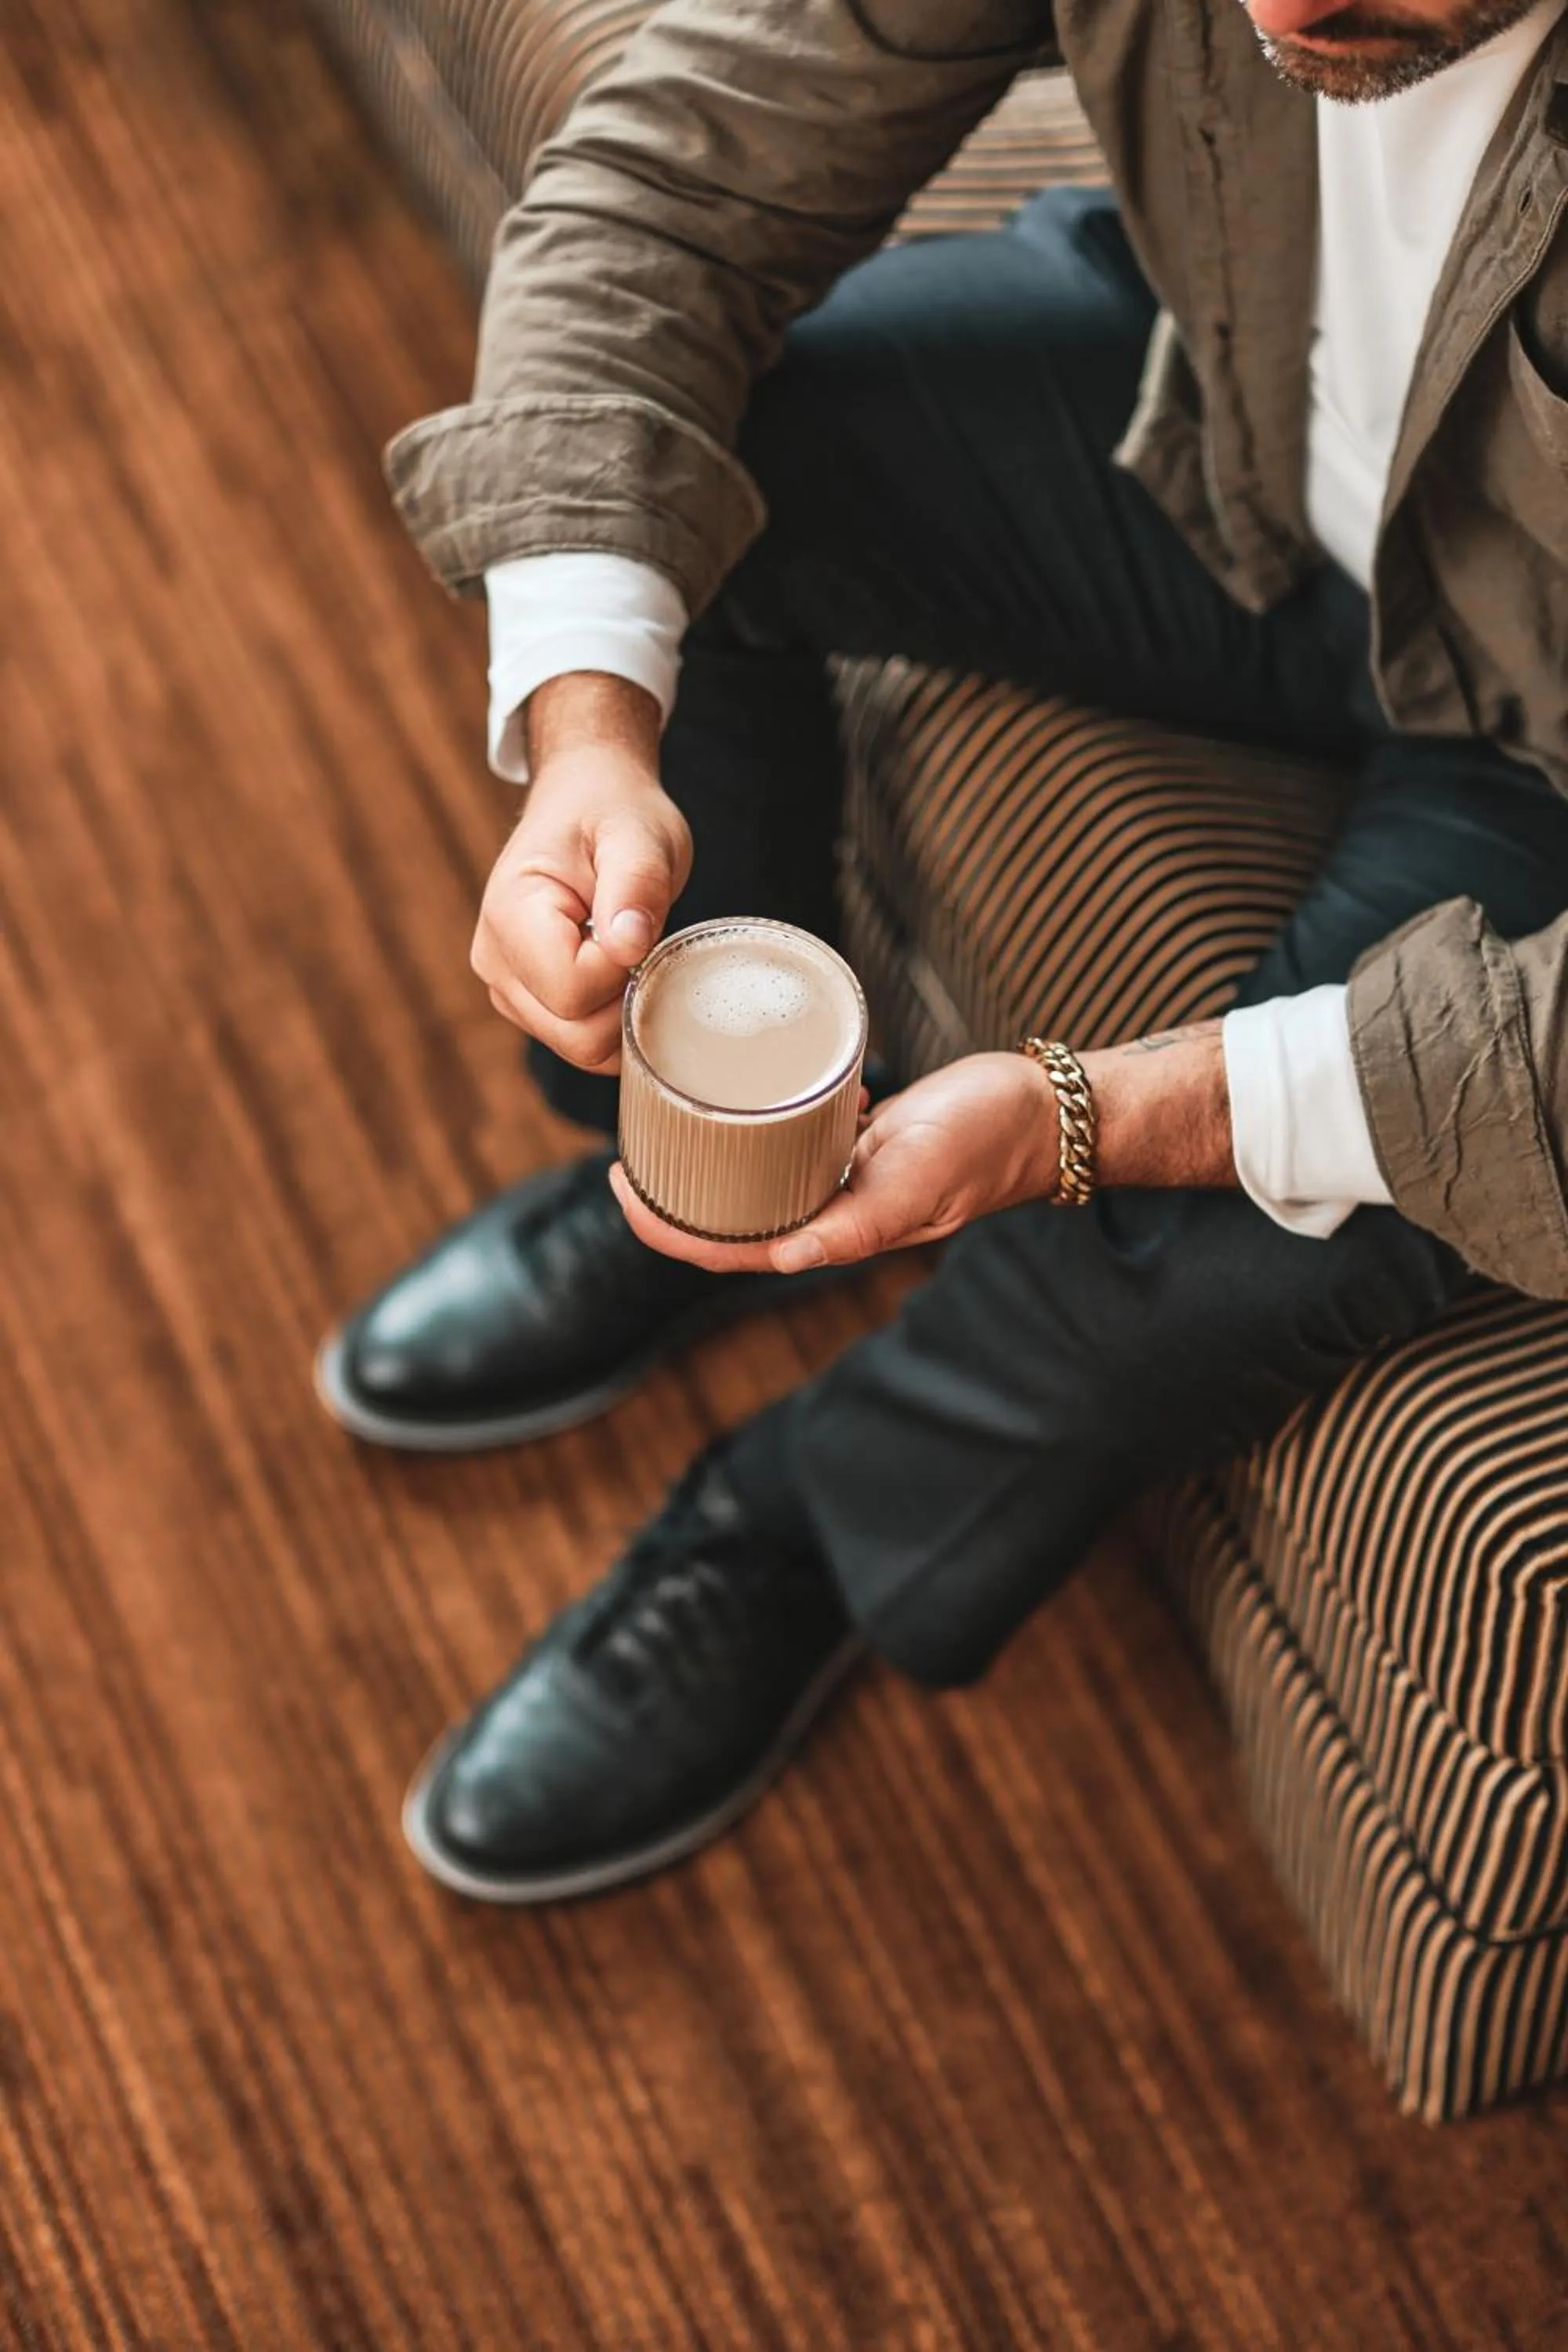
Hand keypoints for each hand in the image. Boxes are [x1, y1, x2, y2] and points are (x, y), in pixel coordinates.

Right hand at [471, 676, 691, 1072]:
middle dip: (627, 1000)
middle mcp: (495, 963)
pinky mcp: (530, 1005)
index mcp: (509, 917)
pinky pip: (583, 1042)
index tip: (637, 924)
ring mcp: (509, 990)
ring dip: (623, 1011)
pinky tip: (622, 971)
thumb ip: (635, 884)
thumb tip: (627, 947)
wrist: (586, 801)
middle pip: (575, 1035)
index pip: (572, 991)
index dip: (623, 970)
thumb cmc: (611, 812)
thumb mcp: (639, 834)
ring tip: (629, 949)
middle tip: (642, 939)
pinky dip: (616, 1020)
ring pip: (581, 1047)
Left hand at [609, 1052, 1060, 1272]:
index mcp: (833, 1234)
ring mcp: (841, 1178)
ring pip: (754, 1179)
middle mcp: (829, 1212)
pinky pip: (790, 1140)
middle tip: (628, 1140)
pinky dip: (759, 1120)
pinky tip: (749, 1086)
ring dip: (709, 1156)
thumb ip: (859, 1223)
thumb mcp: (918, 1180)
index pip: (725, 1248)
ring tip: (667, 1113)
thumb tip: (783, 1260)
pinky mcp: (857, 1142)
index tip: (620, 1180)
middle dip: (670, 1189)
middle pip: (728, 1216)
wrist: (1040, 1113)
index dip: (663, 1226)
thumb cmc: (985, 1146)